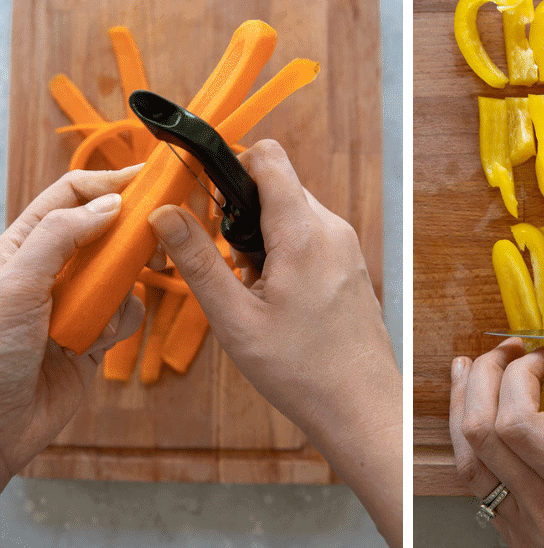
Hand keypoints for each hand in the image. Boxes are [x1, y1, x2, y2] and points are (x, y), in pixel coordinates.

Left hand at [0, 167, 144, 488]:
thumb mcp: (16, 285)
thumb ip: (62, 236)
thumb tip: (109, 203)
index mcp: (21, 247)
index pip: (71, 196)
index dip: (110, 182)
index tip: (150, 177)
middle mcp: (48, 271)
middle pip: (105, 231)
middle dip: (129, 235)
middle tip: (156, 237)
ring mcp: (72, 304)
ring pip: (122, 274)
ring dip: (123, 288)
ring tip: (105, 307)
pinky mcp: (92, 337)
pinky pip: (126, 314)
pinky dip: (123, 322)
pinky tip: (99, 339)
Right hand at [146, 140, 398, 546]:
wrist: (361, 405)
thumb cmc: (301, 370)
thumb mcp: (234, 319)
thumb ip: (197, 260)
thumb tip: (162, 212)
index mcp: (304, 233)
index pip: (268, 157)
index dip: (229, 163)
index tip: (199, 190)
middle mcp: (332, 229)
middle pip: (276, 186)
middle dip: (241, 214)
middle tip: (227, 266)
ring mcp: (346, 246)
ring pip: (291, 213)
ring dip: (262, 238)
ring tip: (254, 292)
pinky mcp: (350, 263)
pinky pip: (309, 236)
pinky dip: (284, 254)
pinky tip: (277, 299)